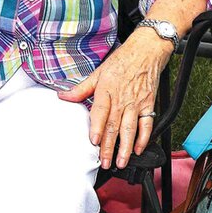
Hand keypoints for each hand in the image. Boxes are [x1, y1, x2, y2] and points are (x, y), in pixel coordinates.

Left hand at [59, 30, 171, 169]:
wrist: (146, 50)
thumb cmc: (122, 60)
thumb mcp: (98, 72)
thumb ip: (81, 88)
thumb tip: (63, 96)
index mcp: (107, 90)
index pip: (101, 112)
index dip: (98, 127)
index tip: (94, 141)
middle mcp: (122, 98)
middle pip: (114, 125)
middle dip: (109, 146)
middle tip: (105, 162)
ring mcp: (136, 103)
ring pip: (130, 129)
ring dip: (125, 147)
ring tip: (120, 162)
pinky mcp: (148, 104)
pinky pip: (146, 124)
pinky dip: (144, 138)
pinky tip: (138, 149)